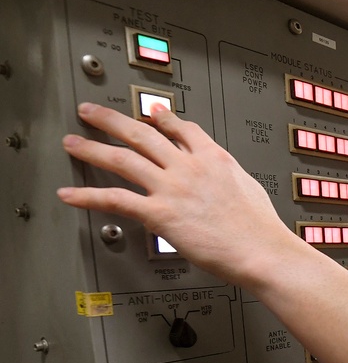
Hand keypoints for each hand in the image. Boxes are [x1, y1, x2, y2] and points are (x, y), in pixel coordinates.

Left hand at [58, 103, 303, 289]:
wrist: (262, 250)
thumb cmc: (261, 228)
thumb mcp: (249, 187)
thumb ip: (228, 175)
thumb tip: (223, 175)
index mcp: (214, 158)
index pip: (181, 128)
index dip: (162, 117)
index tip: (150, 112)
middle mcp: (189, 167)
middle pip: (142, 133)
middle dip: (112, 120)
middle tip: (91, 112)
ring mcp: (172, 188)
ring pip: (122, 159)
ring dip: (92, 148)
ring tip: (72, 142)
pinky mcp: (159, 214)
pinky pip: (115, 200)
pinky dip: (88, 196)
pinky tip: (70, 194)